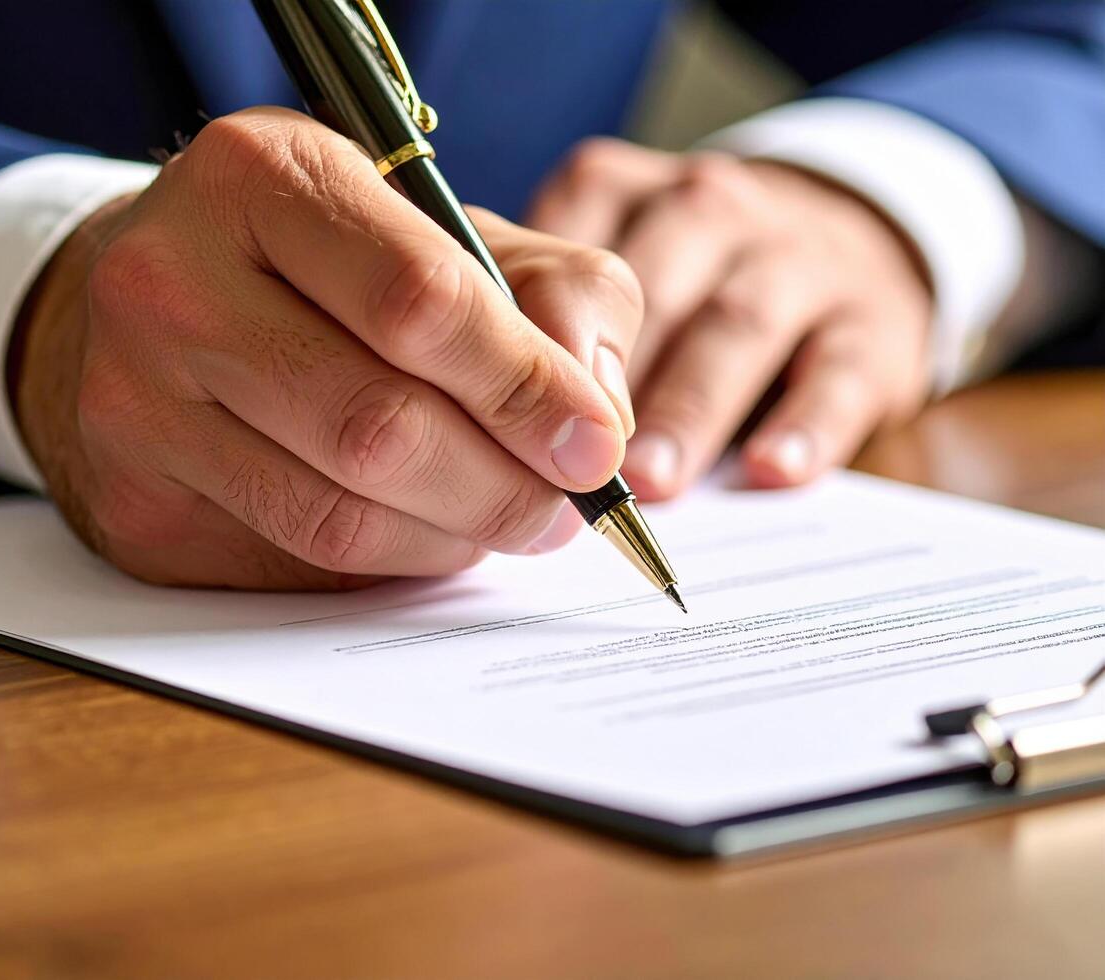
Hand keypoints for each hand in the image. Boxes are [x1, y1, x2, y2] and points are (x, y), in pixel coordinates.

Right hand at [11, 108, 640, 588]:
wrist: (163, 298)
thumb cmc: (325, 261)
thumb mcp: (443, 229)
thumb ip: (553, 291)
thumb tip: (599, 414)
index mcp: (261, 175)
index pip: (417, 299)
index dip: (523, 387)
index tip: (594, 446)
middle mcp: (170, 280)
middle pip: (375, 424)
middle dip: (500, 486)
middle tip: (564, 509)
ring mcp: (134, 399)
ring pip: (336, 514)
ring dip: (453, 535)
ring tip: (509, 520)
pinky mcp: (134, 498)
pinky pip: (295, 559)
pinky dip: (390, 559)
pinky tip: (427, 531)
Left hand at [526, 139, 932, 498]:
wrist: (852, 246)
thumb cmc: (691, 279)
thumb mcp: (615, 263)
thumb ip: (545, 318)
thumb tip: (472, 419)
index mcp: (627, 195)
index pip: (569, 250)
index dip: (536, 333)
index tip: (498, 403)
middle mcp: (711, 210)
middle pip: (649, 288)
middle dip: (605, 379)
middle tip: (566, 459)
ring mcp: (798, 260)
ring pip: (737, 325)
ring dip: (688, 407)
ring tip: (649, 481)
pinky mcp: (874, 324)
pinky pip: (841, 371)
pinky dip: (805, 424)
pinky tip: (769, 471)